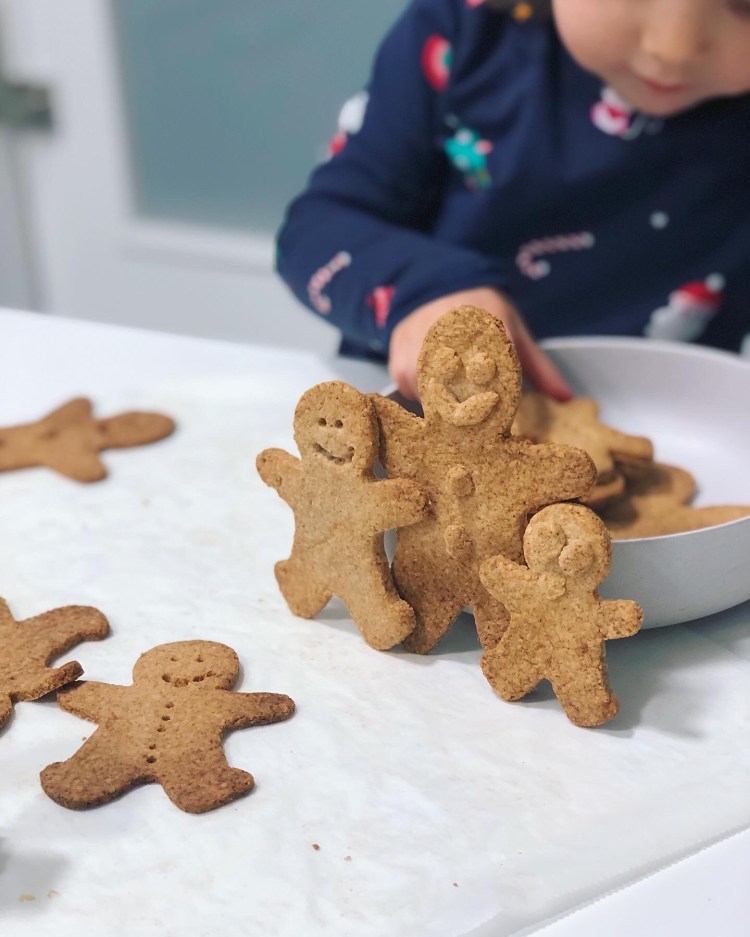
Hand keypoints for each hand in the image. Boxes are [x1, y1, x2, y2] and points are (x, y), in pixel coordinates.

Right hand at [387, 287, 572, 401]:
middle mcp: (451, 350)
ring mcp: (421, 360)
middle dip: (472, 416)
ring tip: (455, 392)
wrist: (437, 282)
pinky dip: (425, 395)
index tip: (502, 423)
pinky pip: (414, 397)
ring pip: (437, 407)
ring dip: (447, 406)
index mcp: (488, 339)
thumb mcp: (516, 331)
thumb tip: (566, 398)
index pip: (498, 396)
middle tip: (477, 412)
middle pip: (464, 408)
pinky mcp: (400, 367)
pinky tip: (435, 380)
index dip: (500, 415)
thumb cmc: (482, 308)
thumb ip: (540, 368)